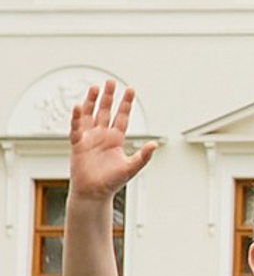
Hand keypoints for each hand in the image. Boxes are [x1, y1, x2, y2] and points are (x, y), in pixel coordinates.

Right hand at [68, 79, 154, 204]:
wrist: (93, 193)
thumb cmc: (111, 182)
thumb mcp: (131, 167)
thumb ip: (143, 156)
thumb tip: (154, 144)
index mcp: (115, 139)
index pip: (121, 117)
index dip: (125, 104)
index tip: (129, 89)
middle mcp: (102, 136)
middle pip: (105, 111)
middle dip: (108, 97)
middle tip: (110, 82)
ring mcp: (89, 139)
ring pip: (90, 116)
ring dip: (91, 102)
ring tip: (94, 88)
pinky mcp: (78, 144)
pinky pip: (76, 128)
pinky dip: (77, 118)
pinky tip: (78, 106)